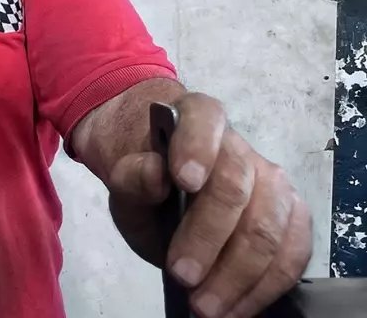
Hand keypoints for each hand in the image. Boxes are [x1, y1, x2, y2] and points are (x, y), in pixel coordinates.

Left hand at [106, 93, 311, 317]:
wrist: (166, 187)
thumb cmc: (147, 181)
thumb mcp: (125, 179)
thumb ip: (132, 177)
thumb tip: (154, 174)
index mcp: (198, 119)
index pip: (203, 120)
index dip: (197, 149)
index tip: (184, 181)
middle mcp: (241, 147)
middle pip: (235, 188)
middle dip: (208, 238)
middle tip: (182, 276)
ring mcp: (273, 182)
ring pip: (269, 227)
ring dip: (238, 273)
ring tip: (206, 305)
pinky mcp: (292, 216)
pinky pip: (293, 252)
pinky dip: (265, 286)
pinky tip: (237, 307)